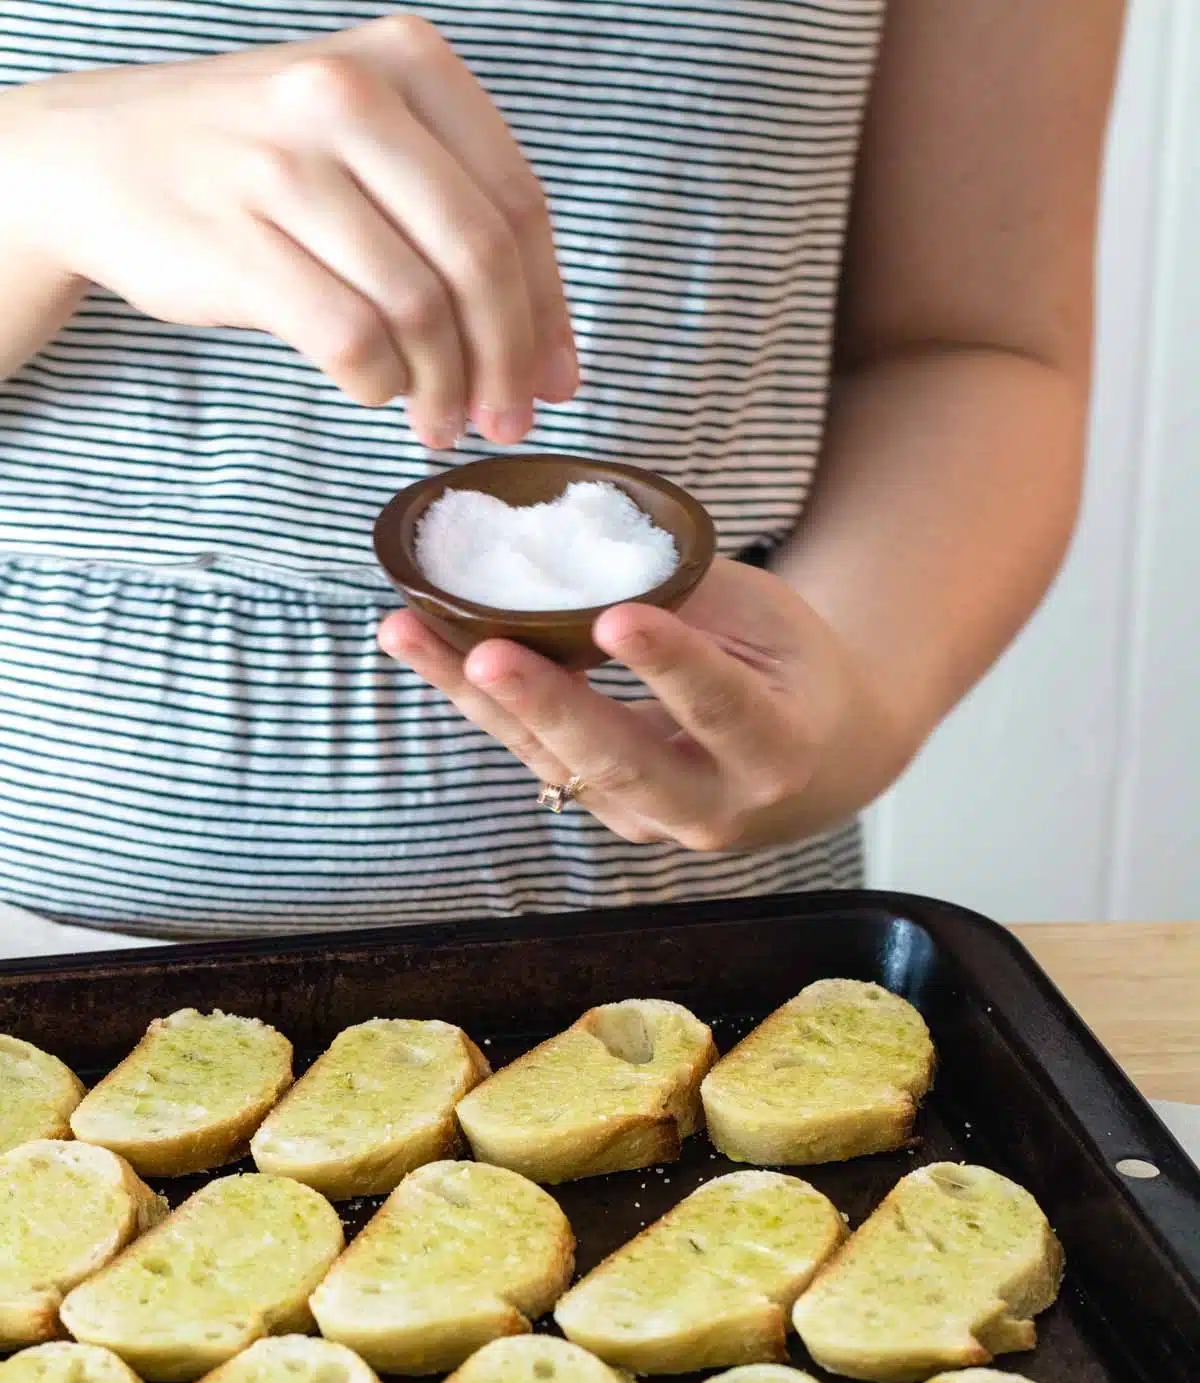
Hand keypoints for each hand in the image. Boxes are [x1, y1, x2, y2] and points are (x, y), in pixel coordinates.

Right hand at [1, 14, 575, 445]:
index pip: (517, 205)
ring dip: (442, 388)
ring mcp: (289, 164)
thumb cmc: (254, 166)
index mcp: (407, 63)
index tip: (557, 379)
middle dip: (508, 361)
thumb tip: (545, 352)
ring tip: (438, 422)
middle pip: (479, 259)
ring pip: (418, 307)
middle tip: (508, 421)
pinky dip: (376, 384)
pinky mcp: (240, 237)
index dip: (549, 310)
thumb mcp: (363, 143)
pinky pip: (349, 338)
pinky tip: (373, 392)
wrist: (99, 158)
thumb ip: (451, 216)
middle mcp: (350, 96)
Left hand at [379, 558, 908, 850]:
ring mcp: (650, 819)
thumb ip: (692, 597)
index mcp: (778, 751)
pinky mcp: (605, 810)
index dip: (670, 664)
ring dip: (476, 697)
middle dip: (548, 705)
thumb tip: (587, 550)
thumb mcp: (771, 622)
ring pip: (556, 760)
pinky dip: (478, 700)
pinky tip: (422, 646)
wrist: (813, 765)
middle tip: (486, 654)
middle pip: (620, 759)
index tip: (620, 619)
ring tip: (407, 632)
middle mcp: (712, 804)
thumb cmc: (792, 673)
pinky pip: (536, 754)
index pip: (721, 705)